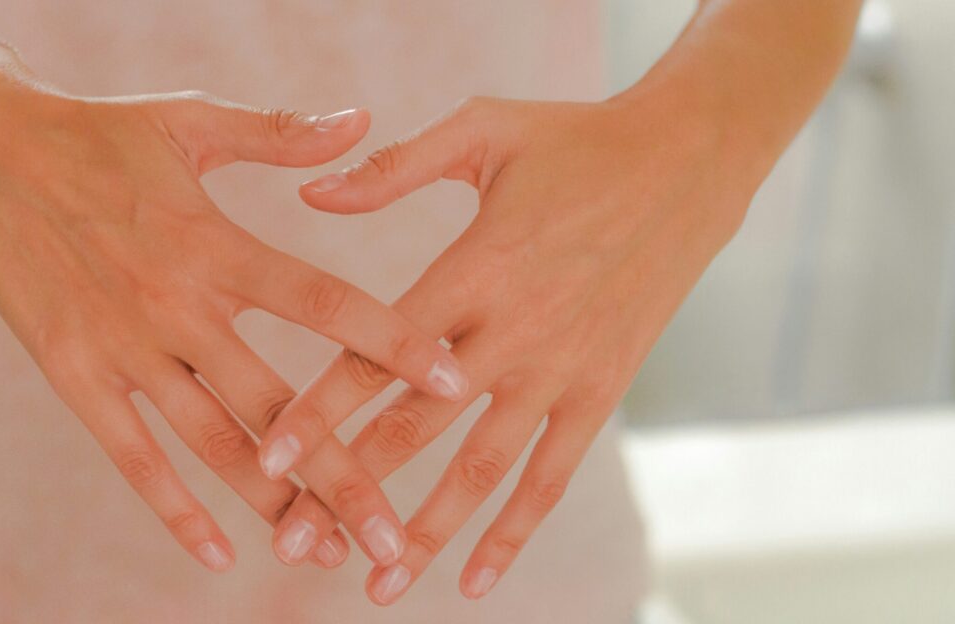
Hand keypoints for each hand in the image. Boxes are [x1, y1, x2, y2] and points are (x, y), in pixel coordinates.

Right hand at [0, 49, 468, 571]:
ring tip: (328, 553)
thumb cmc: (96, 133)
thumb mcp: (190, 121)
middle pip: (278, 405)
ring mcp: (122, 347)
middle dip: (343, 474)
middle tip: (397, 535)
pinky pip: (131, 455)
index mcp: (215, 243)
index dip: (393, 343)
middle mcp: (176, 305)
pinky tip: (218, 553)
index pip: (325, 304)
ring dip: (274, 504)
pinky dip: (173, 509)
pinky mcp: (72, 375)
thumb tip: (364, 118)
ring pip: (212, 445)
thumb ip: (281, 132)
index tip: (451, 382)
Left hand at [260, 95, 750, 601]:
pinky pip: (552, 475)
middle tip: (293, 542)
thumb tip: (311, 193)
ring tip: (378, 584)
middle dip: (349, 488)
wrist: (689, 163)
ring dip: (426, 532)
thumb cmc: (575, 142)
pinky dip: (514, 532)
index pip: (376, 352)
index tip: (268, 459)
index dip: (318, 408)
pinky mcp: (601, 390)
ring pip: (480, 468)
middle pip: (414, 427)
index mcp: (472, 268)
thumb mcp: (484, 130)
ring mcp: (559, 369)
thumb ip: (394, 169)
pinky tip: (476, 582)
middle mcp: (512, 331)